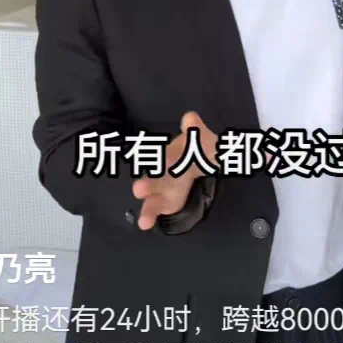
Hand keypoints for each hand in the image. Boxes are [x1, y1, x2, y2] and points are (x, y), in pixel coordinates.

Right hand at [132, 111, 216, 230]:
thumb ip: (194, 128)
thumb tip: (190, 117)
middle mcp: (158, 172)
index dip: (150, 158)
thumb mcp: (199, 137)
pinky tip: (144, 224)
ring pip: (150, 197)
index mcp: (164, 154)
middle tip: (139, 189)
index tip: (141, 158)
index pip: (155, 156)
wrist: (203, 160)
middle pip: (150, 179)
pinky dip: (150, 216)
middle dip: (146, 184)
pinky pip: (156, 209)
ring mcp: (160, 189)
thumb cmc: (195, 147)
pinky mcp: (165, 202)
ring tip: (142, 218)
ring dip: (147, 206)